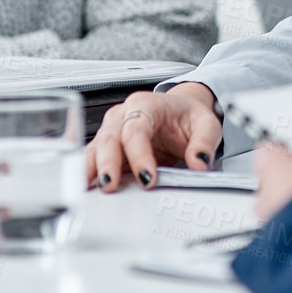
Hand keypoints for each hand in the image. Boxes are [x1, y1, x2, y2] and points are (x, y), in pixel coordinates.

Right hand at [85, 82, 222, 191]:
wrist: (180, 111)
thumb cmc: (187, 115)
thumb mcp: (205, 124)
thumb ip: (204, 144)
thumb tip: (199, 163)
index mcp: (146, 104)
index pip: (136, 129)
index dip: (139, 154)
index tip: (148, 177)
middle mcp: (124, 114)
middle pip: (110, 137)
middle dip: (108, 162)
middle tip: (111, 185)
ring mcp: (112, 129)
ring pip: (96, 147)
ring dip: (92, 168)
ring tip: (93, 188)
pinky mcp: (107, 147)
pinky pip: (93, 157)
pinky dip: (87, 171)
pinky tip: (86, 186)